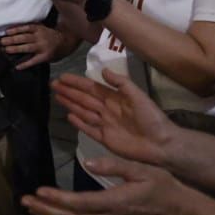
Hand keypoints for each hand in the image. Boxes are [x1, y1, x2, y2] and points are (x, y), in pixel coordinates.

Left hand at [0, 23, 63, 68]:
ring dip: (16, 49)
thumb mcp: (42, 28)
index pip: (25, 28)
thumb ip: (31, 29)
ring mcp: (42, 47)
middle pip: (24, 38)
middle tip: (2, 42)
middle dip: (12, 40)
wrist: (66, 42)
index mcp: (39, 29)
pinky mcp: (45, 57)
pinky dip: (25, 64)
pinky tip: (17, 66)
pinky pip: (33, 61)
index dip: (15, 30)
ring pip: (27, 48)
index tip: (6, 32)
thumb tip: (13, 31)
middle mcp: (40, 37)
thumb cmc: (50, 36)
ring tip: (6, 50)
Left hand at [20, 156, 190, 214]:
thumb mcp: (142, 168)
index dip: (56, 199)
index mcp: (115, 202)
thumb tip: (88, 162)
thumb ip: (114, 165)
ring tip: (35, 211)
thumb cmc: (162, 186)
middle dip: (46, 211)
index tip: (38, 191)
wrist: (180, 213)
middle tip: (25, 201)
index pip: (78, 203)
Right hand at [51, 69, 178, 168]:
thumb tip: (103, 71)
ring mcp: (105, 124)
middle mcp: (107, 109)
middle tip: (53, 84)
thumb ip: (121, 83)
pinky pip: (88, 129)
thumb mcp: (138, 96)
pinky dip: (79, 123)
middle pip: (84, 98)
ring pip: (83, 111)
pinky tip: (69, 116)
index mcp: (115, 98)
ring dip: (70, 103)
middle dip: (69, 91)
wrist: (161, 143)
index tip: (63, 77)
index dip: (77, 82)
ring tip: (57, 96)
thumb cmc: (152, 118)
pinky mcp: (105, 139)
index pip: (92, 87)